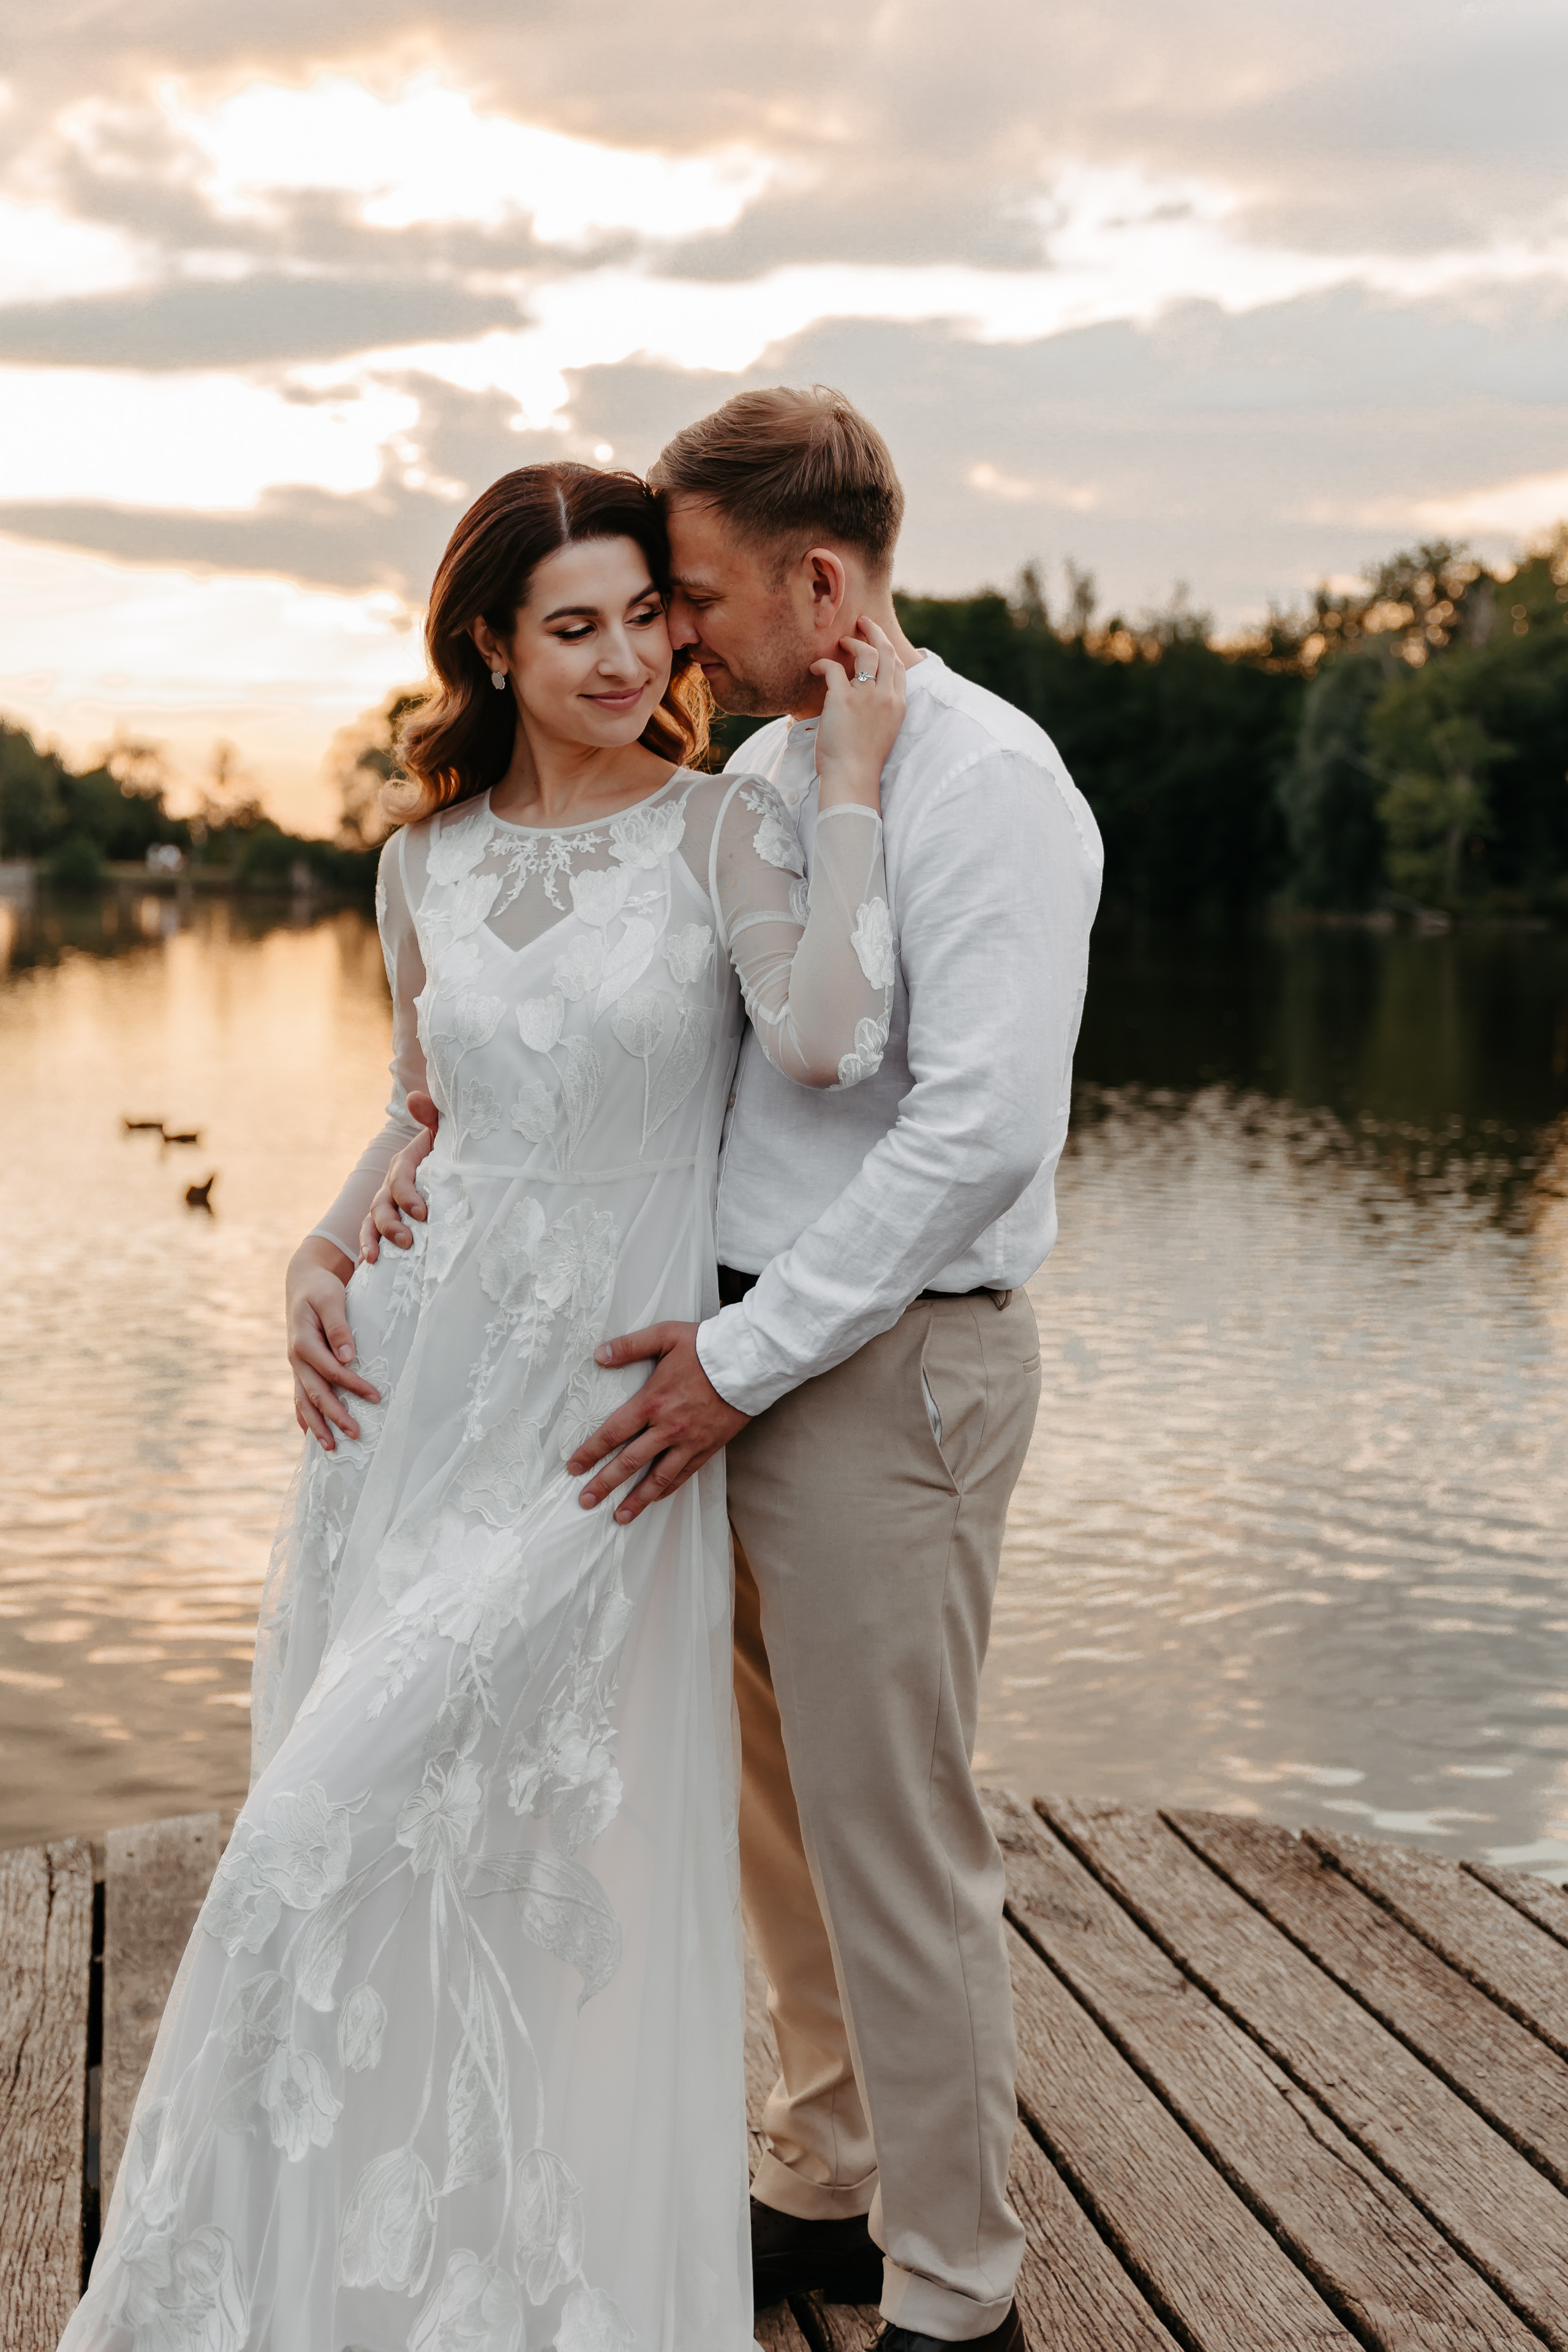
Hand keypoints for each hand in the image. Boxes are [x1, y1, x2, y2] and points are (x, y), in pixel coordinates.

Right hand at [286, 1235, 378, 1449]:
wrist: (302, 1281)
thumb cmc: (320, 1289)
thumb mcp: (331, 1299)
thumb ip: (339, 1328)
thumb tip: (348, 1357)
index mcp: (303, 1342)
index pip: (331, 1370)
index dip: (352, 1385)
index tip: (376, 1397)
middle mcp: (296, 1358)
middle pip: (315, 1393)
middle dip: (334, 1416)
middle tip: (356, 1435)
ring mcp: (296, 1365)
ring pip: (304, 1401)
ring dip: (317, 1425)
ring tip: (331, 1447)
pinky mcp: (301, 1367)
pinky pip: (300, 1396)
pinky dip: (305, 1416)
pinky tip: (311, 1434)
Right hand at [360, 1091, 438, 1262]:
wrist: (445, 1169)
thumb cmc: (446, 1153)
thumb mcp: (442, 1135)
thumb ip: (431, 1117)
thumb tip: (415, 1097)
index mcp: (405, 1166)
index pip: (400, 1180)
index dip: (408, 1196)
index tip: (423, 1213)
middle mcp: (390, 1187)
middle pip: (382, 1205)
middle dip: (391, 1224)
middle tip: (407, 1240)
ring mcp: (385, 1206)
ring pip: (371, 1223)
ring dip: (373, 1239)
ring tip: (376, 1257)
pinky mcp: (387, 1224)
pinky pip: (370, 1236)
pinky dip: (368, 1248)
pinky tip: (369, 1265)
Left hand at [566, 1322, 749, 1523]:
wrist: (749, 1361)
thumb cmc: (706, 1346)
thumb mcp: (665, 1336)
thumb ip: (629, 1346)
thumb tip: (598, 1355)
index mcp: (652, 1402)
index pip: (613, 1433)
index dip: (590, 1452)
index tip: (574, 1467)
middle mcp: (668, 1427)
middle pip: (629, 1462)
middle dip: (605, 1484)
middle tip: (586, 1501)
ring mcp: (689, 1441)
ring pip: (658, 1478)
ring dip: (636, 1499)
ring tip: (619, 1516)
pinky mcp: (707, 1447)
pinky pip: (684, 1475)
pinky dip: (667, 1489)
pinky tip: (655, 1499)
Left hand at [811, 617, 905, 809]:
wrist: (853, 777)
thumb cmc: (862, 761)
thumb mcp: (882, 732)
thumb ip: (878, 710)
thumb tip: (864, 697)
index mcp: (898, 704)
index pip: (898, 666)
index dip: (887, 648)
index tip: (878, 640)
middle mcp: (886, 696)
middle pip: (886, 651)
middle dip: (875, 632)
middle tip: (863, 623)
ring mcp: (866, 696)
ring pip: (865, 653)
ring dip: (853, 643)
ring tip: (842, 642)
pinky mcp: (843, 698)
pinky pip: (833, 668)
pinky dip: (822, 664)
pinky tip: (815, 668)